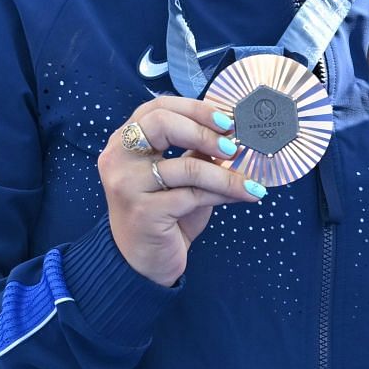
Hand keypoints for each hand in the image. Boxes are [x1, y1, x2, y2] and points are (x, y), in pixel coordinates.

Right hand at [99, 97, 265, 285]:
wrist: (145, 262)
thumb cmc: (165, 213)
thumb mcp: (181, 175)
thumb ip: (197, 150)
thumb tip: (233, 130)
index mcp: (125, 141)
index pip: (157, 107)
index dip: (195, 108)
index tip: (227, 120)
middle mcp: (118, 157)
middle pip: (162, 123)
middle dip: (205, 131)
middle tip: (234, 146)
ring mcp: (127, 184)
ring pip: (187, 165)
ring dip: (226, 174)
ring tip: (250, 182)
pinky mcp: (143, 211)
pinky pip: (193, 195)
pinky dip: (224, 193)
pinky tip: (244, 195)